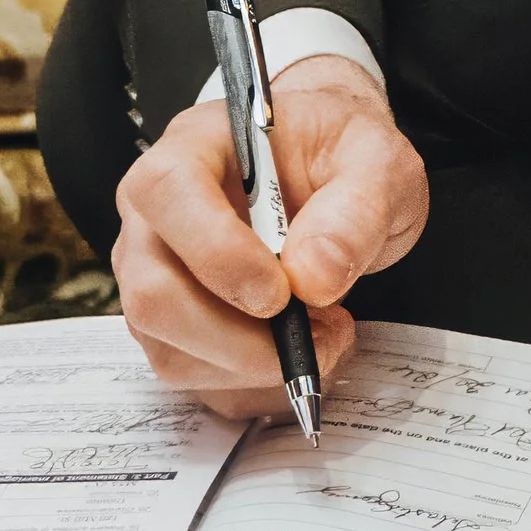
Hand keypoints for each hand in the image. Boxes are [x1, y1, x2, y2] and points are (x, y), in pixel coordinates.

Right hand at [113, 56, 429, 426]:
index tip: (282, 294)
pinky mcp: (172, 328)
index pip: (168, 192)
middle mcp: (155, 214)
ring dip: (255, 367)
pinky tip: (301, 349)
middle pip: (153, 295)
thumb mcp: (376, 160)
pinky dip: (256, 385)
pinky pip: (197, 381)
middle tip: (321, 331)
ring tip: (324, 332)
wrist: (334, 174)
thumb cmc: (340, 155)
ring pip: (171, 352)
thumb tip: (313, 278)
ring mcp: (154, 276)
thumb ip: (355, 210)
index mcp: (193, 146)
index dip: (216, 252)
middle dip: (241, 339)